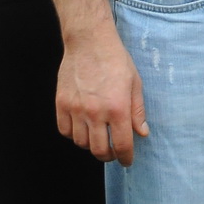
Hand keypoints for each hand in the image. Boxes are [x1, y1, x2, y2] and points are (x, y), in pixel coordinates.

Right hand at [55, 29, 148, 165]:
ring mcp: (76, 109)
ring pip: (81, 143)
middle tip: (113, 153)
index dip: (125, 158)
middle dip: (108, 156)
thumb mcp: (135, 83)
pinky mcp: (61, 104)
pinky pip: (65, 131)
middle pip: (99, 150)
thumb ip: (137, 111)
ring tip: (99, 138)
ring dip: (91, 145)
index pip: (122, 144)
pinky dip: (74, 135)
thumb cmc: (115, 60)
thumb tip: (141, 133)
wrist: (89, 42)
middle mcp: (96, 112)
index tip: (127, 161)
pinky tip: (82, 128)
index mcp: (118, 108)